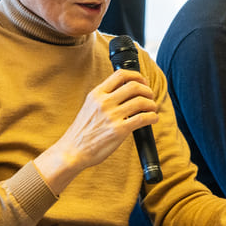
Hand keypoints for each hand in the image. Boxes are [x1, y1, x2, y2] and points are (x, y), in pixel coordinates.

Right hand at [35, 69, 158, 191]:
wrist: (72, 151)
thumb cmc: (81, 132)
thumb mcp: (89, 106)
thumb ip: (103, 97)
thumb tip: (123, 90)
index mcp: (96, 94)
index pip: (120, 75)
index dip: (136, 75)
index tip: (142, 81)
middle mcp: (104, 102)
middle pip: (134, 86)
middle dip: (147, 90)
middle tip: (150, 96)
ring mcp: (111, 116)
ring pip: (141, 101)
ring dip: (151, 104)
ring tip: (152, 108)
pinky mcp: (119, 130)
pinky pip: (142, 118)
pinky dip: (152, 116)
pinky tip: (152, 119)